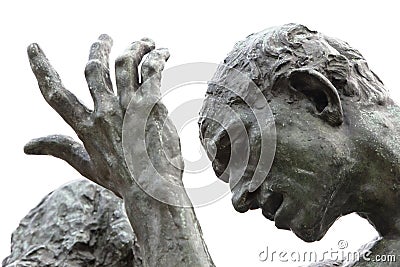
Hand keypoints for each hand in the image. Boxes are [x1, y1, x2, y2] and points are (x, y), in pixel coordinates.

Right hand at [24, 35, 182, 198]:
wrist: (152, 191)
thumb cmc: (121, 182)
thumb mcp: (86, 166)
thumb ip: (59, 149)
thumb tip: (26, 146)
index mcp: (85, 127)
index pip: (55, 93)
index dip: (42, 68)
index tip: (33, 48)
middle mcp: (104, 112)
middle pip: (94, 68)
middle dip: (97, 48)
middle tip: (104, 37)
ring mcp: (129, 107)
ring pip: (125, 62)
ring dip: (133, 46)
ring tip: (142, 40)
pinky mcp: (153, 104)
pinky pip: (152, 70)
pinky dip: (157, 56)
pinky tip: (163, 52)